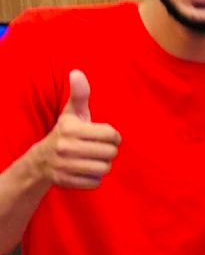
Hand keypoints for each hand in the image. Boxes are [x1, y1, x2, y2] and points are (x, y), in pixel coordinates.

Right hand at [32, 70, 121, 188]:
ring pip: (104, 168)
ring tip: (93, 159)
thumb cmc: (65, 133)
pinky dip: (94, 178)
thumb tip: (77, 72)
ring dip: (102, 164)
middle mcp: (66, 147)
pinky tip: (85, 170)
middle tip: (99, 148)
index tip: (106, 136)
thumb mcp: (71, 113)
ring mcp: (64, 166)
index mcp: (71, 129)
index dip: (113, 136)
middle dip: (108, 151)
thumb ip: (79, 95)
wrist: (41, 160)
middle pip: (110, 153)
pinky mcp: (66, 181)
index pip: (111, 135)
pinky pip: (95, 182)